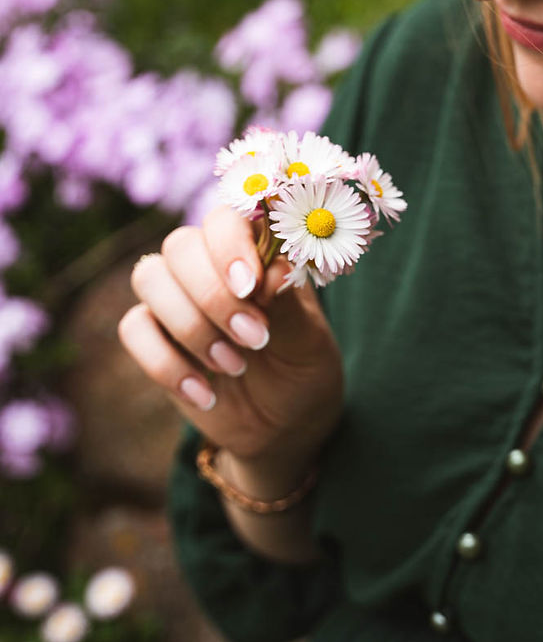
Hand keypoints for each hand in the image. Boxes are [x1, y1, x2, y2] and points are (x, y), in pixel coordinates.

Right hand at [118, 205, 343, 469]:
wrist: (283, 421)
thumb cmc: (302, 364)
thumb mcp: (309, 339)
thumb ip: (288, 304)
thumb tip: (272, 271)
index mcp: (253, 249)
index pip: (225, 220)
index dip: (230, 246)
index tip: (250, 287)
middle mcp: (208, 263)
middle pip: (180, 246)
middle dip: (212, 295)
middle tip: (253, 338)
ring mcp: (175, 296)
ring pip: (149, 278)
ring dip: (190, 327)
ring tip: (235, 367)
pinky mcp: (152, 335)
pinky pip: (133, 328)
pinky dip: (166, 364)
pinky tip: (206, 393)